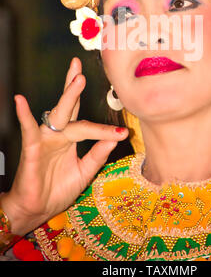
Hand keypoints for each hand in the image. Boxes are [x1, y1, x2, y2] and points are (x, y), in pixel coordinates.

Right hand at [0, 57, 127, 235]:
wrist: (36, 210)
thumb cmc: (57, 190)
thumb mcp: (85, 172)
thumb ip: (98, 155)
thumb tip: (115, 139)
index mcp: (70, 138)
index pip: (86, 122)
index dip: (105, 127)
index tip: (123, 132)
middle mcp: (58, 133)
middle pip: (69, 105)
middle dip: (75, 85)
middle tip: (81, 66)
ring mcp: (45, 139)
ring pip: (58, 113)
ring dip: (68, 96)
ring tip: (78, 78)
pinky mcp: (31, 148)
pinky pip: (28, 129)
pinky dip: (24, 115)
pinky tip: (20, 100)